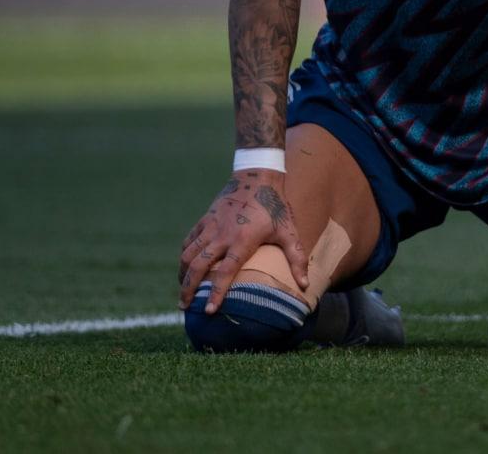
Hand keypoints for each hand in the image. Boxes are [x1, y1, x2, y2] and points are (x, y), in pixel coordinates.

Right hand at [178, 169, 308, 313]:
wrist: (257, 175)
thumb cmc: (275, 206)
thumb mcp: (289, 231)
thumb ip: (297, 258)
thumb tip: (305, 285)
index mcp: (242, 240)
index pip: (225, 272)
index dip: (216, 293)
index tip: (209, 311)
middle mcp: (222, 234)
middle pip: (198, 266)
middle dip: (188, 288)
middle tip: (184, 307)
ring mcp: (210, 226)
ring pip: (188, 254)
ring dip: (182, 275)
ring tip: (182, 292)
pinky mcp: (205, 219)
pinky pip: (188, 240)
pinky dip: (183, 256)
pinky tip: (184, 268)